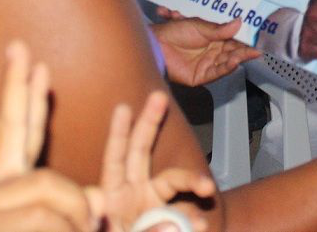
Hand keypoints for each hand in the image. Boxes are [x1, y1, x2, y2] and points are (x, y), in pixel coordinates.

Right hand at [0, 41, 93, 231]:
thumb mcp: (63, 227)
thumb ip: (75, 204)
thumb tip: (98, 196)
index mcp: (3, 188)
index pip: (15, 131)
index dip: (22, 93)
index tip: (27, 55)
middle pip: (27, 143)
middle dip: (25, 96)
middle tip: (21, 46)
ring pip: (56, 193)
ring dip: (74, 225)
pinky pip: (51, 222)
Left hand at [93, 90, 215, 231]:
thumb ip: (142, 228)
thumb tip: (166, 216)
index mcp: (111, 198)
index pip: (114, 159)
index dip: (118, 133)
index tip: (123, 107)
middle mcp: (132, 196)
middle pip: (140, 153)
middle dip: (149, 124)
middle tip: (158, 97)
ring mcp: (153, 208)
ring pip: (173, 180)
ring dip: (191, 179)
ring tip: (205, 187)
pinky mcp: (173, 223)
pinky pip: (188, 214)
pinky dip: (195, 218)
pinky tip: (200, 226)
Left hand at [151, 15, 260, 86]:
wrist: (156, 44)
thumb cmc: (173, 32)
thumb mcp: (199, 26)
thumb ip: (219, 29)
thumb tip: (238, 23)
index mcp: (212, 38)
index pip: (232, 40)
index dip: (244, 41)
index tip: (256, 40)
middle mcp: (211, 51)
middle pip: (232, 52)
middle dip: (244, 51)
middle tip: (255, 50)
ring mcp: (206, 64)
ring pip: (226, 63)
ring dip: (237, 59)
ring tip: (246, 54)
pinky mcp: (199, 76)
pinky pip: (216, 73)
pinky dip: (226, 68)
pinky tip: (234, 62)